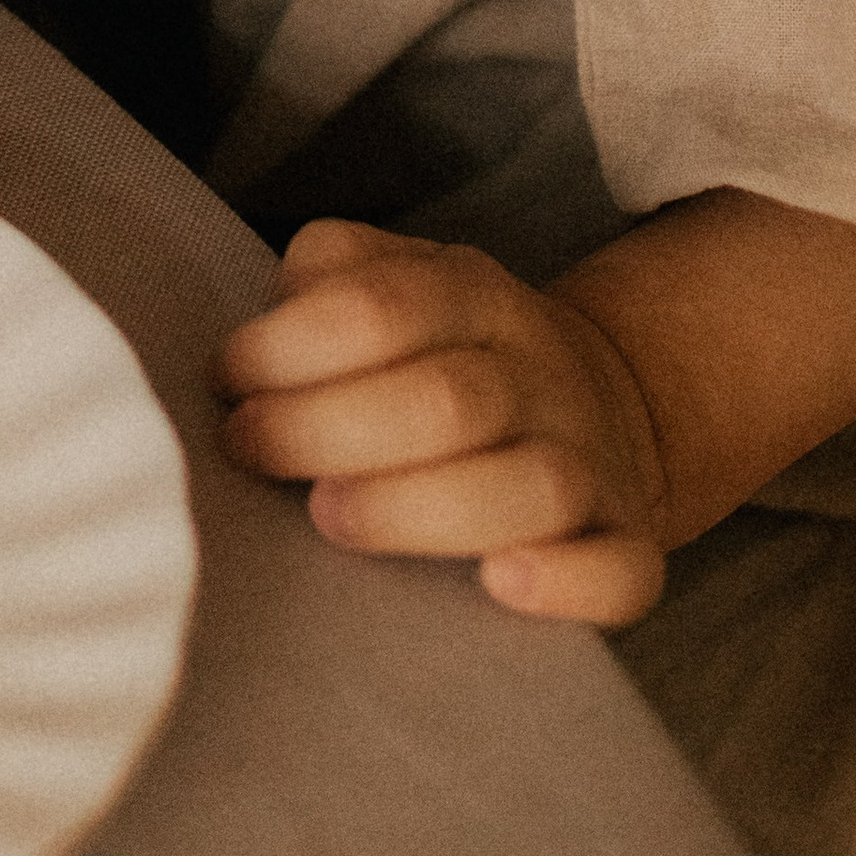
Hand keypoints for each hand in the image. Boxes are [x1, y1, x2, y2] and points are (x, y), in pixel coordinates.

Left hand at [216, 220, 670, 624]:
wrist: (604, 400)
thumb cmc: (449, 351)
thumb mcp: (400, 278)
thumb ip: (336, 273)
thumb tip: (277, 307)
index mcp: (474, 295)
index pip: (383, 306)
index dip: (289, 347)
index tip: (226, 385)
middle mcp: (540, 372)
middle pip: (447, 399)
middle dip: (330, 430)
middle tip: (251, 450)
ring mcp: (593, 460)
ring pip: (532, 485)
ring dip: (422, 507)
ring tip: (331, 517)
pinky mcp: (628, 544)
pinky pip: (619, 569)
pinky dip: (566, 581)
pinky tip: (500, 583)